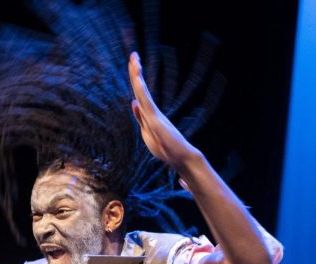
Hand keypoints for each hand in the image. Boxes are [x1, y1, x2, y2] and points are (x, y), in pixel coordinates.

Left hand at [129, 52, 198, 169]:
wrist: (181, 157)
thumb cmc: (166, 148)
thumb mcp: (147, 131)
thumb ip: (140, 117)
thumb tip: (133, 102)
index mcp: (148, 113)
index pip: (138, 93)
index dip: (135, 78)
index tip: (134, 63)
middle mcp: (151, 111)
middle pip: (139, 88)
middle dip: (135, 71)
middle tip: (133, 54)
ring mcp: (154, 115)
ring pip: (142, 92)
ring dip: (138, 76)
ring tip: (135, 60)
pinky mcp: (156, 121)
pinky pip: (147, 102)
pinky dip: (142, 90)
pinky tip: (138, 80)